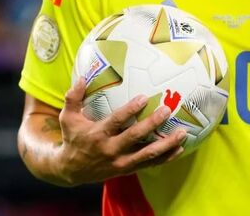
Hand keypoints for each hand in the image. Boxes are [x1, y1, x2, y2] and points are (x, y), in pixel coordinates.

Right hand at [54, 78, 186, 184]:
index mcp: (98, 134)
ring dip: (166, 144)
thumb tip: (81, 77)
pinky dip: (166, 158)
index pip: (116, 121)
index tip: (144, 98)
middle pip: (135, 137)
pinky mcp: (128, 169)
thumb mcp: (67, 118)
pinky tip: (179, 149)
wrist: (71, 170)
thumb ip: (73, 98)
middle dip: (152, 124)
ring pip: (147, 154)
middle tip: (167, 110)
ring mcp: (121, 162)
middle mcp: (111, 149)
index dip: (130, 110)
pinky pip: (150, 164)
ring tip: (182, 133)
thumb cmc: (73, 138)